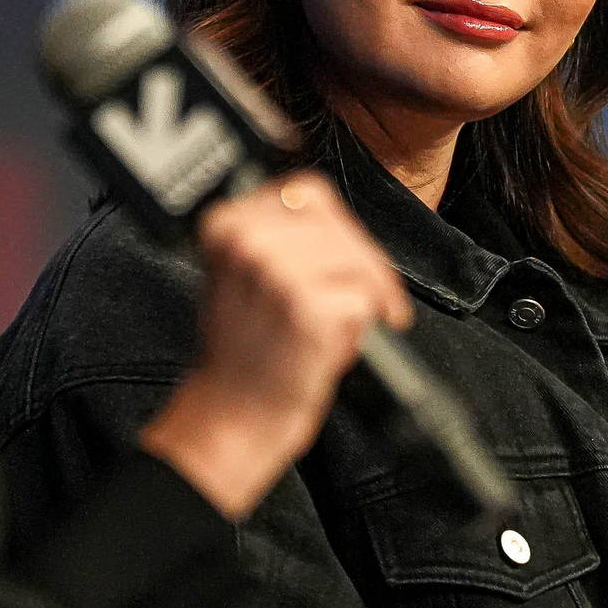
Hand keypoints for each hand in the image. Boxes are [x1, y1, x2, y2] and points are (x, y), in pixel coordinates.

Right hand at [139, 171, 410, 519]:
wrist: (233, 415)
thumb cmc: (242, 351)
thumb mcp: (243, 275)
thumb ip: (282, 238)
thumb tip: (339, 223)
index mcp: (227, 224)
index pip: (307, 193)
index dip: (342, 224)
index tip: (356, 252)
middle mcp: (246, 241)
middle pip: (339, 226)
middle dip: (368, 262)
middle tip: (380, 296)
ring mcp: (275, 272)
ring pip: (357, 260)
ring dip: (370, 293)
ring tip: (355, 322)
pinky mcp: (306, 308)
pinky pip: (364, 299)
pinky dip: (364, 323)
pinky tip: (341, 344)